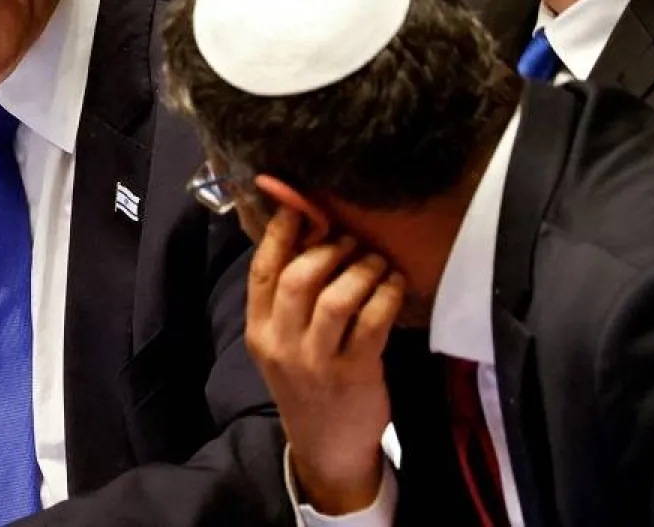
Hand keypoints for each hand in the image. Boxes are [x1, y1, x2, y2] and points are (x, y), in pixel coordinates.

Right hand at [245, 199, 404, 515]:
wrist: (327, 448)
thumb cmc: (307, 383)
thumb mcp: (282, 343)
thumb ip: (286, 298)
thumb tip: (303, 232)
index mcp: (259, 331)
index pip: (262, 271)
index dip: (280, 232)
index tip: (299, 205)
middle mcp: (283, 344)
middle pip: (298, 278)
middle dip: (328, 248)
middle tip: (350, 241)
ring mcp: (318, 361)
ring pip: (337, 297)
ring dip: (361, 269)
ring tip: (376, 262)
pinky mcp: (356, 373)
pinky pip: (373, 321)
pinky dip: (387, 293)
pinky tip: (394, 284)